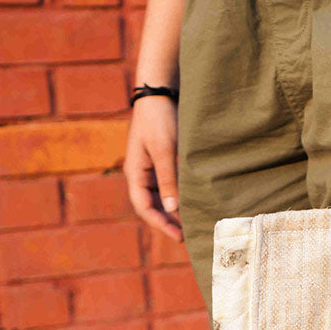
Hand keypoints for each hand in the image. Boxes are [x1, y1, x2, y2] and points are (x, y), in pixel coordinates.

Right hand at [123, 95, 182, 241]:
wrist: (161, 93)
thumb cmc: (160, 119)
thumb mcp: (165, 150)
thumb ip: (169, 179)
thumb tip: (173, 209)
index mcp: (136, 172)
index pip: (144, 207)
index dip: (160, 224)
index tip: (178, 236)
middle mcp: (143, 174)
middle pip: (153, 206)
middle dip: (168, 222)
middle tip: (189, 236)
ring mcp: (153, 168)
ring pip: (163, 197)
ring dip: (176, 211)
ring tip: (193, 224)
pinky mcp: (165, 162)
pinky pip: (171, 186)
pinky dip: (181, 197)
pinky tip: (195, 203)